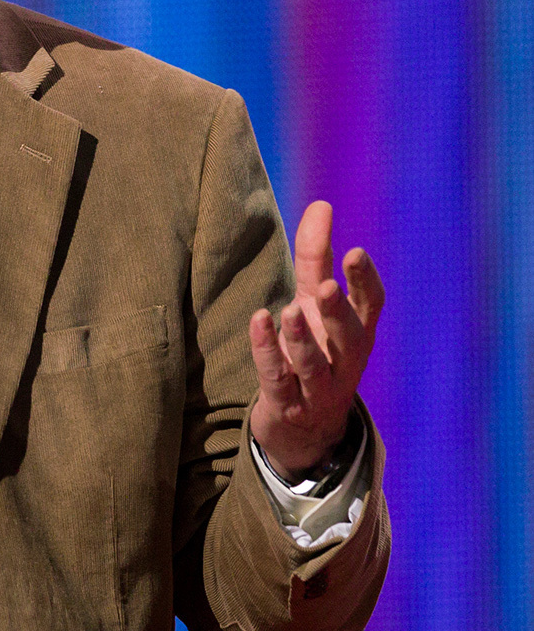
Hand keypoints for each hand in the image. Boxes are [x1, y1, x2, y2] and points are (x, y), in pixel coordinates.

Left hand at [248, 200, 384, 477]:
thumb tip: (321, 204)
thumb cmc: (313, 349)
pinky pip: (276, 378)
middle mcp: (344, 360)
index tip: (355, 252)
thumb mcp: (314, 303)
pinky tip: (258, 324)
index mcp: (357, 333)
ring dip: (300, 338)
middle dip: (336, 311)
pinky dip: (266, 352)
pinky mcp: (287, 404)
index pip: (371, 306)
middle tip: (324, 286)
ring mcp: (318, 387)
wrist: (303, 427)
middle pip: (347, 335)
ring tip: (288, 311)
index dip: (365, 281)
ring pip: (311, 362)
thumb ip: (316, 256)